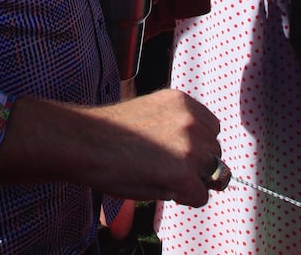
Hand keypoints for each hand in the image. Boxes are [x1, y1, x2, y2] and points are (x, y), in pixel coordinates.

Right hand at [80, 89, 222, 207]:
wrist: (86, 143)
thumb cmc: (110, 133)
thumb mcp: (152, 113)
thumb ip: (178, 125)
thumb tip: (201, 154)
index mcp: (183, 102)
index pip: (212, 129)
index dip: (196, 147)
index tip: (173, 152)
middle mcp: (191, 120)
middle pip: (214, 153)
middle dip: (196, 165)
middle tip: (162, 167)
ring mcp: (189, 147)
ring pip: (212, 174)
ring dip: (192, 181)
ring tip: (159, 176)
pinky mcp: (183, 174)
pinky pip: (201, 197)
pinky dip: (184, 199)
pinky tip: (159, 187)